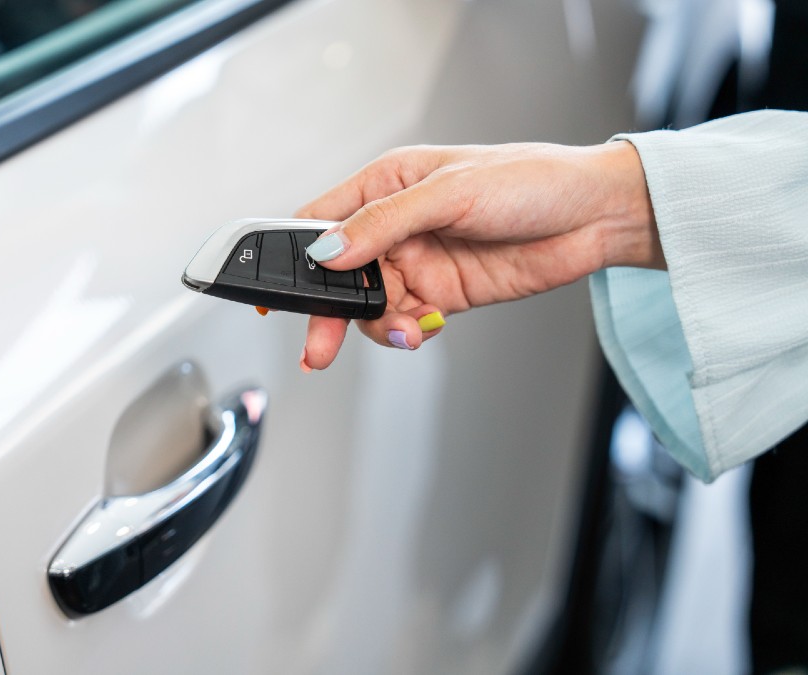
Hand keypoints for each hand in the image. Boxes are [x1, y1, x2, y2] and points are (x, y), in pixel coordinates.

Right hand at [294, 141, 659, 370]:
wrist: (595, 217)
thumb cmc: (532, 181)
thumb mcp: (451, 192)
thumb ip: (384, 225)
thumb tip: (330, 252)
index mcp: (386, 185)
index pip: (319, 222)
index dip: (292, 256)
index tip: (271, 293)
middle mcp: (394, 226)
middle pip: (338, 276)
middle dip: (327, 311)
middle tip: (318, 347)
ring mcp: (417, 262)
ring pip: (368, 306)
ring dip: (373, 326)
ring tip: (401, 331)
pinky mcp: (442, 294)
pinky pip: (402, 322)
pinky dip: (402, 334)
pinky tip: (420, 330)